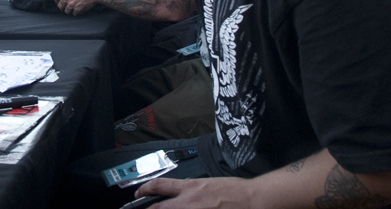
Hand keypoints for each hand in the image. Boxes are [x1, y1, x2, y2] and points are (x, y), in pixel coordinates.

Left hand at [53, 0, 101, 14]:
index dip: (57, 0)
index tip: (59, 1)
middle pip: (60, 6)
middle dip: (62, 7)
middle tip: (66, 7)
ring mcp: (72, 4)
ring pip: (66, 11)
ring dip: (69, 10)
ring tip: (72, 9)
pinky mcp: (78, 9)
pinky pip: (74, 14)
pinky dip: (76, 13)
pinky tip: (79, 10)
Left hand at [135, 176, 254, 207]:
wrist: (252, 199)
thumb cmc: (234, 191)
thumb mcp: (207, 184)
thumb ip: (191, 190)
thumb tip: (179, 195)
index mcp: (190, 188)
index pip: (159, 186)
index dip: (144, 190)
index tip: (138, 194)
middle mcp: (189, 201)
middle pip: (159, 208)